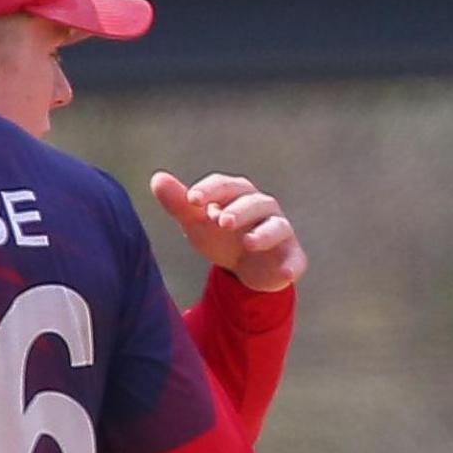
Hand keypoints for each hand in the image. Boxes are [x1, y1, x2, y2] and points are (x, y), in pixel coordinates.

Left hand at [150, 171, 306, 293]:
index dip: (209, 191)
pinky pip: (295, 260)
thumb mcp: (198, 223)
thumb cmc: (221, 236)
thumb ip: (179, 203)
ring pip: (276, 226)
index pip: (225, 186)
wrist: (246, 267)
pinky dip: (292, 266)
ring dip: (264, 233)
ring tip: (248, 243)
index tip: (191, 200)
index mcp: (239, 194)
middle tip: (220, 221)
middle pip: (254, 202)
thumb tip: (157, 179)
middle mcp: (263, 208)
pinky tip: (285, 274)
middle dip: (238, 210)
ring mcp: (280, 232)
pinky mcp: (291, 257)